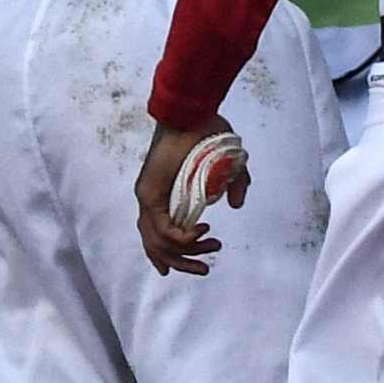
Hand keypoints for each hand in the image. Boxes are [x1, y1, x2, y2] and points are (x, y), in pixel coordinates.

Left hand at [136, 120, 246, 274]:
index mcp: (163, 195)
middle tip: (205, 270)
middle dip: (181, 264)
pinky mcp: (150, 194)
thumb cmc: (206, 132)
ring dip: (184, 254)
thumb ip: (233, 184)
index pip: (158, 236)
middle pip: (156, 246)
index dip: (170, 256)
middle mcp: (151, 201)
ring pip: (157, 242)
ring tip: (210, 249)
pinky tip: (202, 232)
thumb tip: (236, 205)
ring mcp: (148, 198)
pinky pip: (162, 228)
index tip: (194, 265)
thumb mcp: (227, 164)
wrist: (191, 112)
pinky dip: (181, 237)